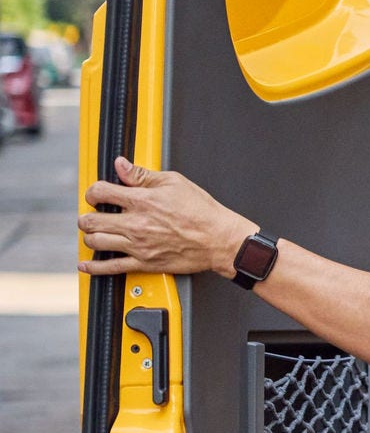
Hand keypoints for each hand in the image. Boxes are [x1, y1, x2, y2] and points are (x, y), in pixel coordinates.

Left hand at [78, 158, 257, 278]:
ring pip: (95, 242)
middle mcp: (136, 224)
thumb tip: (121, 165)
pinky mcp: (144, 263)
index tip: (97, 195)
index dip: (93, 192)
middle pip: (91, 220)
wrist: (220, 240)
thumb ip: (142, 174)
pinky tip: (86, 264)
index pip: (100, 192)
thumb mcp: (174, 183)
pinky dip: (93, 267)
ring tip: (96, 233)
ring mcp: (138, 245)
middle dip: (87, 217)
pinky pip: (111, 267)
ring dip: (90, 237)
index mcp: (141, 201)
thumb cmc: (202, 212)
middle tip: (93, 216)